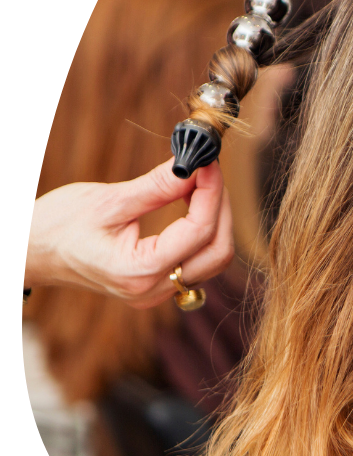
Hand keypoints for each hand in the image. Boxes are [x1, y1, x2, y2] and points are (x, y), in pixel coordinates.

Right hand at [26, 159, 234, 309]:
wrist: (27, 252)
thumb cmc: (56, 226)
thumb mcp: (108, 201)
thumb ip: (157, 186)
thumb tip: (195, 165)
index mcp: (139, 271)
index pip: (199, 231)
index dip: (212, 193)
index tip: (210, 163)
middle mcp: (153, 290)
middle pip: (217, 251)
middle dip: (220, 208)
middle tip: (210, 172)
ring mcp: (156, 293)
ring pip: (211, 259)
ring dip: (214, 220)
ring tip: (199, 185)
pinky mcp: (155, 286)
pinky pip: (196, 262)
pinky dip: (201, 233)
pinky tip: (191, 205)